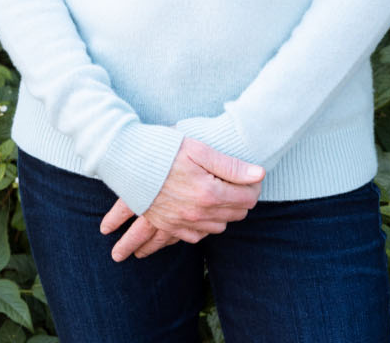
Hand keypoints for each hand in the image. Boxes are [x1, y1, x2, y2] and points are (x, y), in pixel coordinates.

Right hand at [100, 137, 264, 261]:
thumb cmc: (167, 152)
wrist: (130, 162)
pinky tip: (203, 212)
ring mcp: (182, 223)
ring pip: (218, 227)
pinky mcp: (169, 226)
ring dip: (224, 214)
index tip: (251, 177)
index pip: (248, 199)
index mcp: (210, 194)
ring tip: (221, 196)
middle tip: (238, 184)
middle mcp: (198, 214)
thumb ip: (231, 166)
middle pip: (236, 215)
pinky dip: (203, 226)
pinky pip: (195, 236)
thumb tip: (259, 174)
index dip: (253, 187)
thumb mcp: (201, 152)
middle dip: (241, 200)